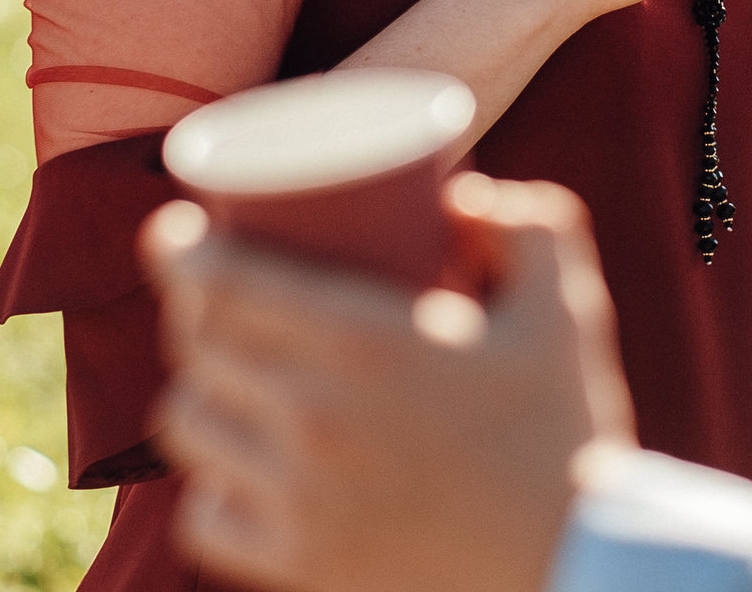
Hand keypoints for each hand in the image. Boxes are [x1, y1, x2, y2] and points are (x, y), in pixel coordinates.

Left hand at [144, 175, 635, 591]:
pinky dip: (210, 486)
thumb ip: (530, 225)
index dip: (178, 249)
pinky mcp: (296, 564)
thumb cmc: (569, 430)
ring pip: (188, 426)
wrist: (574, 566)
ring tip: (228, 379)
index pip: (222, 283)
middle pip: (196, 346)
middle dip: (192, 309)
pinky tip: (237, 469)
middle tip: (216, 295)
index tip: (177, 231)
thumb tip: (457, 196)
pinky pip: (202, 515)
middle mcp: (314, 416)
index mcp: (365, 342)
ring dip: (199, 392)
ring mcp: (297, 498)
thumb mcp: (567, 308)